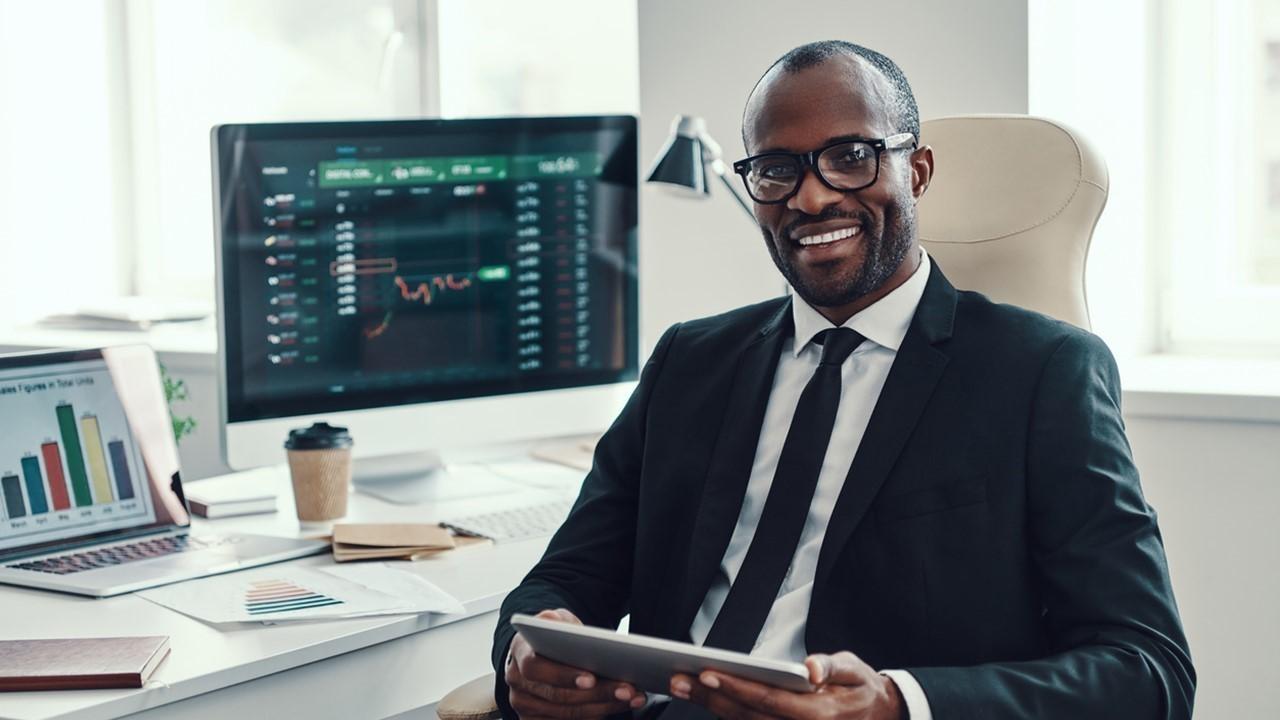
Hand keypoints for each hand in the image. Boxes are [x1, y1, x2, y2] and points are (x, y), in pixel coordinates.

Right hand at [505, 608, 647, 718]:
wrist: (541, 652)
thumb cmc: (552, 637)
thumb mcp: (555, 620)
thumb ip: (556, 621)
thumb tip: (553, 623)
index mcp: (519, 653)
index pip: (535, 668)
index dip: (563, 675)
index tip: (592, 678)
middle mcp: (517, 683)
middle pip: (558, 696)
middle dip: (597, 693)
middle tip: (627, 689)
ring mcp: (525, 705)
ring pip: (567, 713)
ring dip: (604, 706)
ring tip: (631, 697)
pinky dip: (595, 715)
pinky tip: (616, 706)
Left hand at [669, 651, 903, 719]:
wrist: (877, 716)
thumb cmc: (861, 688)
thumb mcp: (855, 669)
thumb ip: (833, 666)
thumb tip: (812, 668)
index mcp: (819, 713)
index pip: (769, 700)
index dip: (737, 688)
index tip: (708, 673)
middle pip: (748, 716)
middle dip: (711, 698)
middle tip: (679, 679)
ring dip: (712, 708)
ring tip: (684, 687)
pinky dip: (728, 717)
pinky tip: (705, 702)